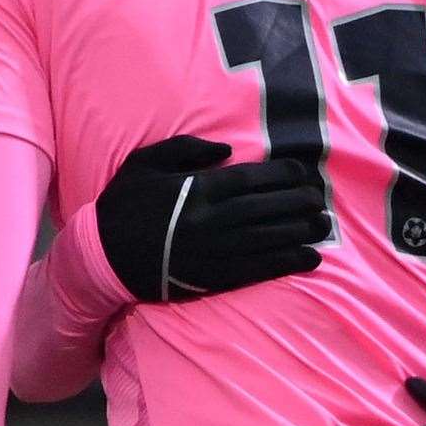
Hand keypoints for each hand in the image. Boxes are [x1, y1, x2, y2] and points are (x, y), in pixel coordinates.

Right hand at [96, 135, 330, 302]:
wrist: (102, 256)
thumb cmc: (124, 204)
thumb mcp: (145, 162)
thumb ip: (186, 149)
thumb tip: (227, 149)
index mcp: (198, 189)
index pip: (252, 179)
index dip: (283, 175)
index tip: (304, 173)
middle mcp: (213, 220)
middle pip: (268, 208)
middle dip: (299, 203)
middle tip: (321, 199)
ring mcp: (216, 251)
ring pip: (270, 238)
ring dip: (302, 231)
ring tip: (324, 226)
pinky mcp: (214, 277)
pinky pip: (259, 269)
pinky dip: (288, 263)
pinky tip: (311, 258)